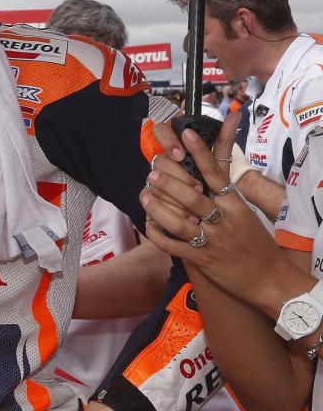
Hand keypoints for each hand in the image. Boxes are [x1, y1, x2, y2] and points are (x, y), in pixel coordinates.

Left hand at [142, 116, 293, 308]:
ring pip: (178, 222)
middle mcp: (223, 221)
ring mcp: (211, 241)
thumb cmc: (256, 243)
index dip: (200, 153)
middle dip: (169, 183)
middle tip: (152, 172)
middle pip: (192, 197)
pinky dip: (158, 235)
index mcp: (235, 205)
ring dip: (158, 208)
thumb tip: (212, 172)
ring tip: (144, 195)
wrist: (270, 280)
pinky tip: (148, 225)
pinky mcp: (201, 260)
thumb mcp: (246, 214)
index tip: (186, 134)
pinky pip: (173, 246)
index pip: (216, 174)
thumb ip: (226, 193)